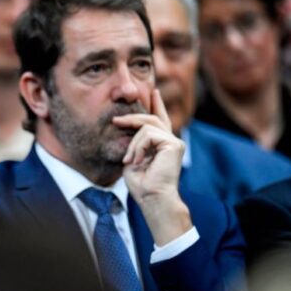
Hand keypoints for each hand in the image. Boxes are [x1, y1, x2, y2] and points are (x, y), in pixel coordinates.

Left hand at [113, 90, 191, 244]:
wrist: (152, 198)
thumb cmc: (142, 184)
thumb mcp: (133, 158)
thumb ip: (135, 142)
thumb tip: (127, 125)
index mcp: (163, 145)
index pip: (160, 120)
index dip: (157, 104)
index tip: (154, 91)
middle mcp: (171, 141)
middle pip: (151, 119)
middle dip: (132, 118)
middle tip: (115, 120)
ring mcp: (175, 142)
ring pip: (147, 126)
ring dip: (133, 143)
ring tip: (129, 160)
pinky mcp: (174, 145)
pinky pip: (149, 134)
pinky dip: (138, 146)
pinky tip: (136, 160)